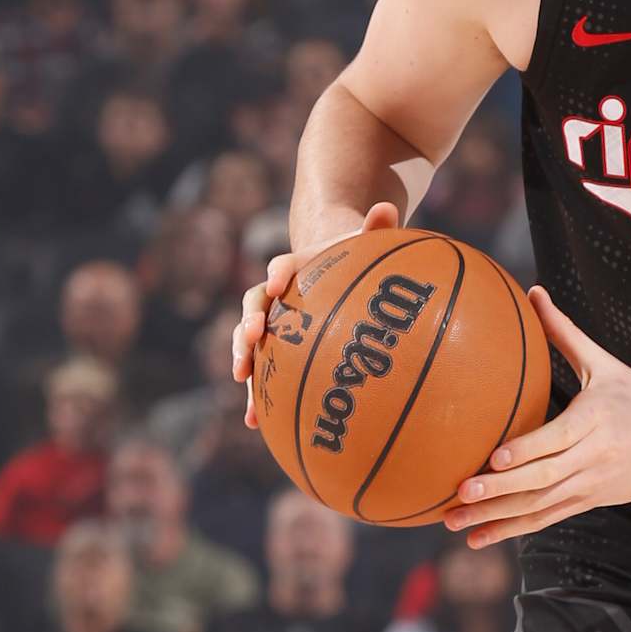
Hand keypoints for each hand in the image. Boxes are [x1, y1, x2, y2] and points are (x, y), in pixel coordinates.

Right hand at [232, 199, 400, 418]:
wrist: (333, 273)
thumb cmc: (353, 260)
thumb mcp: (365, 244)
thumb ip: (374, 228)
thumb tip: (388, 207)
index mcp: (295, 269)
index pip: (282, 267)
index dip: (278, 273)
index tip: (278, 284)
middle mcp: (276, 296)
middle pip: (254, 305)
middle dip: (247, 322)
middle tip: (250, 336)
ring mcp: (272, 324)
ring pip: (251, 341)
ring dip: (244, 358)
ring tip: (242, 379)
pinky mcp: (275, 350)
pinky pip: (264, 373)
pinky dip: (257, 396)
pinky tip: (253, 424)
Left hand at [441, 290, 630, 545]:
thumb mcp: (606, 365)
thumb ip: (565, 333)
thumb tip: (533, 292)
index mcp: (597, 421)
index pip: (558, 440)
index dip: (527, 451)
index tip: (494, 455)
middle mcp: (594, 459)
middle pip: (544, 479)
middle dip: (500, 489)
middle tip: (461, 492)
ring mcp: (590, 486)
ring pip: (539, 506)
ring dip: (496, 517)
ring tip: (455, 521)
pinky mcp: (587, 503)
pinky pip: (545, 519)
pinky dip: (511, 530)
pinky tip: (478, 538)